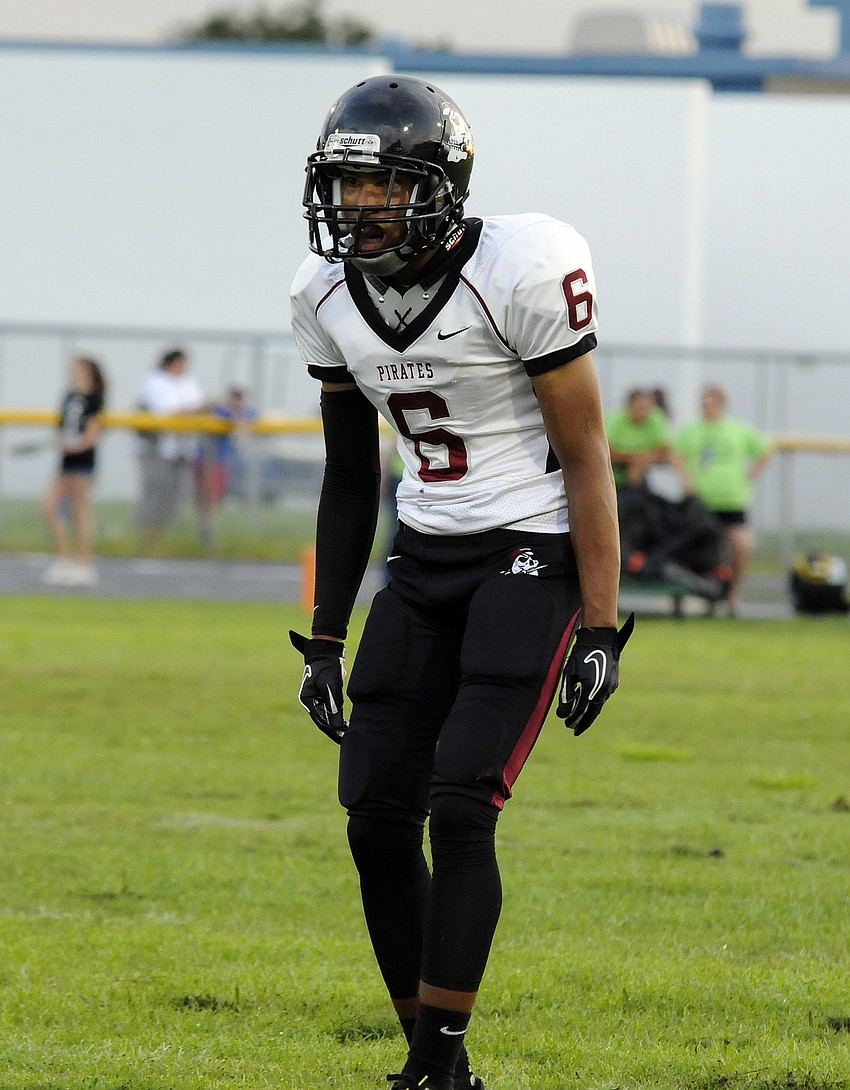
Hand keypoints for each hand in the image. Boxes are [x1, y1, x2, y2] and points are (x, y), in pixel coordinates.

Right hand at [289, 630, 346, 742]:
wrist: (327, 652)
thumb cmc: (328, 667)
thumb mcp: (331, 687)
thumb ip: (333, 707)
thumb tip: (336, 726)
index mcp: (306, 699)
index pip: (320, 720)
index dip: (332, 730)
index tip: (342, 736)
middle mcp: (309, 700)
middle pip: (321, 720)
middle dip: (333, 730)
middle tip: (344, 740)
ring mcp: (314, 697)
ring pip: (325, 715)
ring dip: (334, 724)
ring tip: (345, 734)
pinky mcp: (322, 694)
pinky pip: (328, 709)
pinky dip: (335, 715)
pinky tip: (344, 722)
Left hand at [557, 613, 634, 736]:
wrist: (600, 640)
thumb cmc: (580, 655)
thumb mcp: (569, 673)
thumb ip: (566, 695)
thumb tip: (562, 713)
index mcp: (590, 687)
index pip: (581, 710)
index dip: (573, 719)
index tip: (567, 725)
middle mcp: (603, 690)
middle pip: (592, 712)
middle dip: (583, 722)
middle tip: (574, 729)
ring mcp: (611, 687)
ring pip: (598, 704)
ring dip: (589, 712)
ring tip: (579, 717)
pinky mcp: (614, 683)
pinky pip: (603, 696)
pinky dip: (595, 702)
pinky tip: (588, 703)